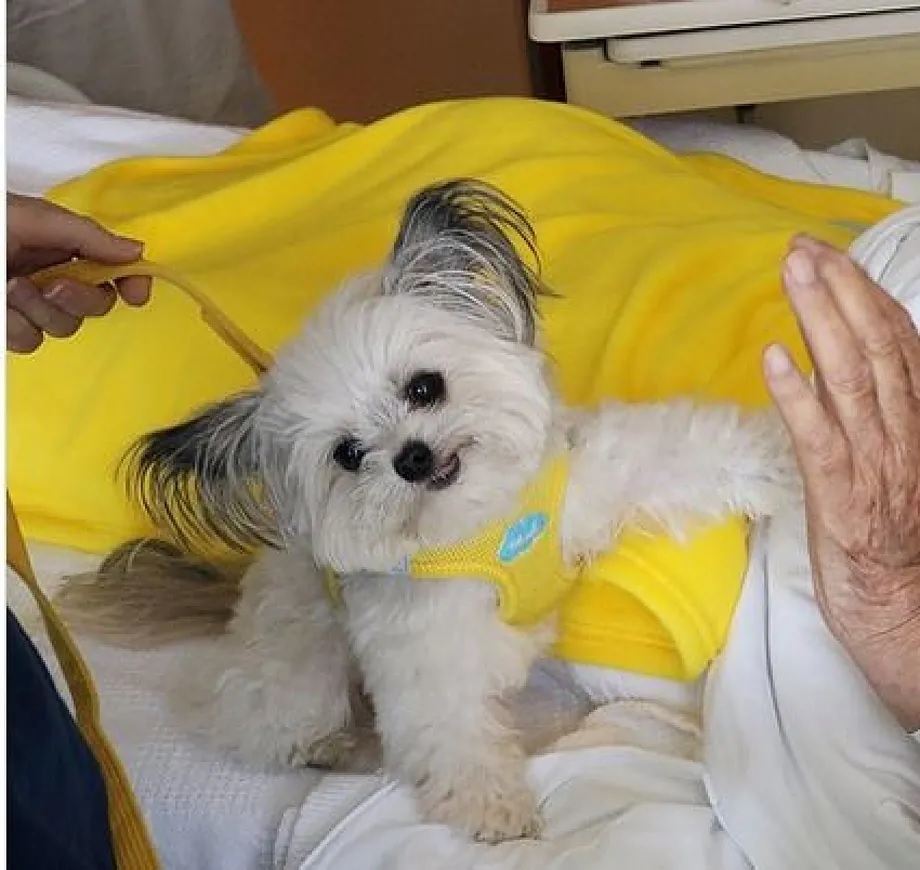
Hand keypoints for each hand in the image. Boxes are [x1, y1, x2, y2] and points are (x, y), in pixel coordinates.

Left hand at [7, 193, 150, 352]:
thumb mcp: (32, 218)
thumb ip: (87, 236)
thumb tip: (137, 250)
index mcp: (62, 246)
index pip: (113, 269)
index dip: (131, 281)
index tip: (136, 293)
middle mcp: (52, 276)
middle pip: (95, 305)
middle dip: (78, 298)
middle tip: (51, 285)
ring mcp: (28, 304)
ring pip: (64, 327)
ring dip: (37, 310)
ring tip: (8, 287)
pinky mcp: (6, 326)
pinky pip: (29, 340)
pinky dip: (12, 324)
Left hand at [763, 234, 919, 729]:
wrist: (904, 606)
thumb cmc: (893, 531)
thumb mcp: (893, 457)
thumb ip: (874, 407)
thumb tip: (836, 359)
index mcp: (914, 417)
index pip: (892, 340)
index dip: (860, 291)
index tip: (826, 253)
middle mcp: (901, 429)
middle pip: (872, 346)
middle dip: (839, 290)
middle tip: (802, 247)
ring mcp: (872, 461)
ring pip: (849, 378)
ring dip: (820, 321)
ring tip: (794, 275)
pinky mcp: (842, 495)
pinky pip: (820, 439)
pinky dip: (797, 397)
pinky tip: (773, 359)